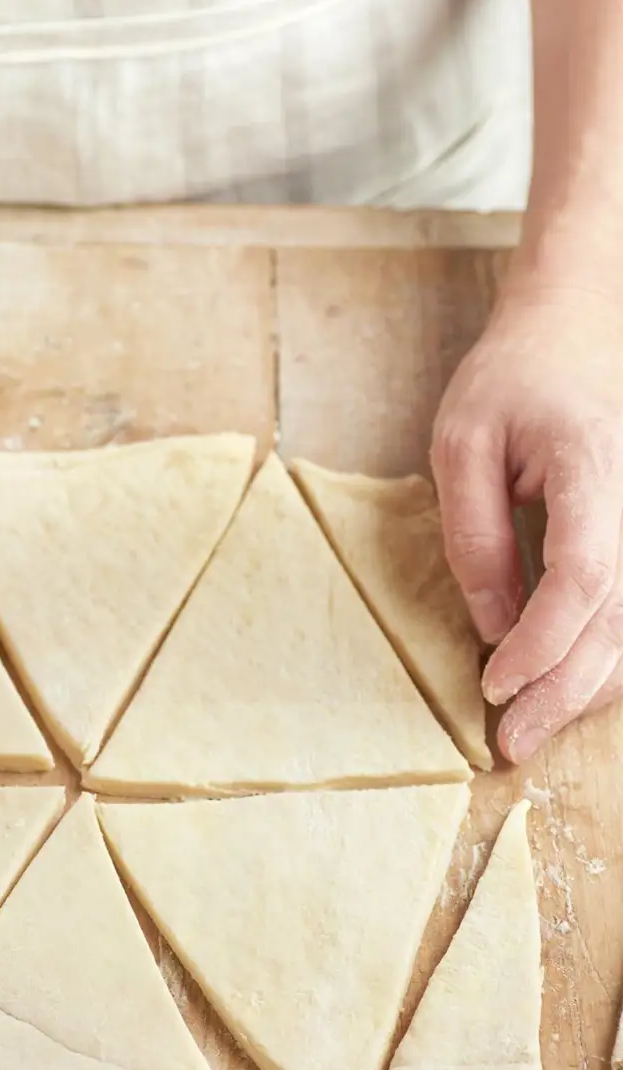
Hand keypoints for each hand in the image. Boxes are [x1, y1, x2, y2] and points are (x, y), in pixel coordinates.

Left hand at [431, 268, 622, 763]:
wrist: (578, 325)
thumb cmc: (513, 378)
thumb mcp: (462, 444)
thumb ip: (476, 537)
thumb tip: (495, 627)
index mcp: (596, 467)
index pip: (585, 577)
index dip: (542, 644)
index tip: (493, 684)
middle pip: (620, 618)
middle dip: (564, 691)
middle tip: (511, 744)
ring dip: (588, 686)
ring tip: (531, 728)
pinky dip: (605, 656)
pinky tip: (565, 688)